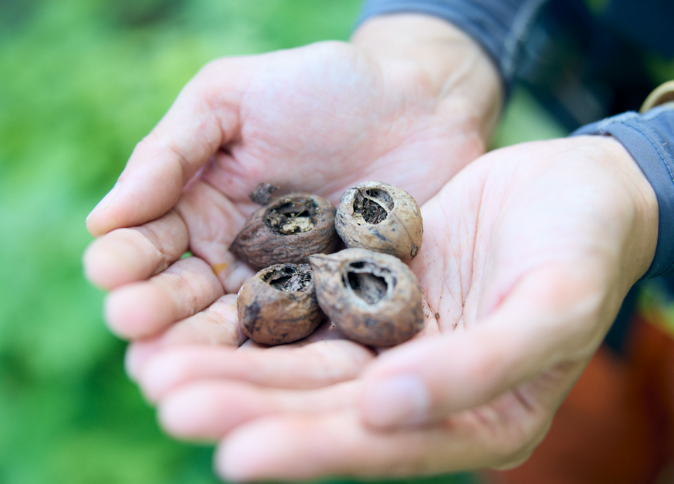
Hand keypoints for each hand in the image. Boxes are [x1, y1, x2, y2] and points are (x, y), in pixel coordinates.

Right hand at [83, 14, 501, 347]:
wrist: (418, 101)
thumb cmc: (321, 87)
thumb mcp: (232, 98)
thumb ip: (169, 153)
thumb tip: (103, 218)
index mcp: (202, 212)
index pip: (151, 244)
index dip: (128, 257)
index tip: (109, 268)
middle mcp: (238, 261)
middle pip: (187, 299)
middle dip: (157, 312)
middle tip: (133, 323)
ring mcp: (291, 289)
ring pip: (237, 331)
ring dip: (202, 350)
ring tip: (170, 365)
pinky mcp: (343, 308)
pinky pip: (307, 338)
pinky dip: (279, 359)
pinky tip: (253, 375)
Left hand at [134, 136, 657, 479]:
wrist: (579, 187)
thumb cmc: (586, 248)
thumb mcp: (552, 308)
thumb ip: (480, 368)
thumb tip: (385, 410)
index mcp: (475, 418)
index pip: (378, 446)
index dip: (308, 450)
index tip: (233, 455)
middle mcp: (423, 390)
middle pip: (324, 406)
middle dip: (246, 406)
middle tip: (168, 402)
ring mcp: (396, 340)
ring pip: (304, 358)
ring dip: (235, 363)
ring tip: (160, 368)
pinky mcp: (377, 289)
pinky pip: (312, 303)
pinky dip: (262, 308)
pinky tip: (206, 308)